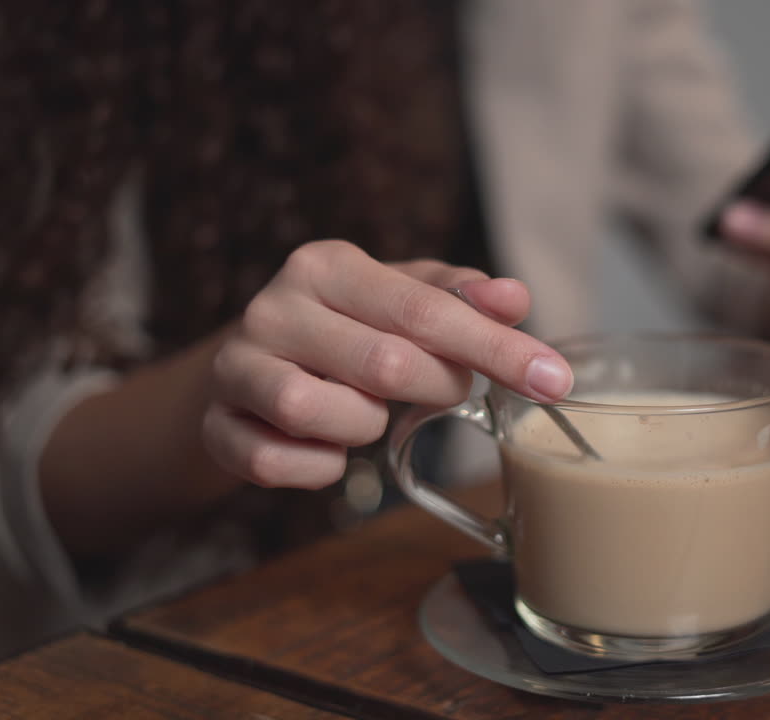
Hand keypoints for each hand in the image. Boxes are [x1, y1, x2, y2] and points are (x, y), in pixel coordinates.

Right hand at [202, 240, 572, 489]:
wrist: (246, 370)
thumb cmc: (345, 330)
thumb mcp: (402, 300)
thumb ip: (459, 298)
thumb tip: (514, 299)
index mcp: (326, 266)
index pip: (427, 310)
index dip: (497, 349)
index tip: (554, 381)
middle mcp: (273, 306)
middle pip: (386, 364)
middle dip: (435, 390)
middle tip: (443, 393)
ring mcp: (236, 366)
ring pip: (323, 414)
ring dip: (365, 428)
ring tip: (366, 414)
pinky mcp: (215, 424)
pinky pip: (279, 463)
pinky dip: (319, 468)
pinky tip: (327, 450)